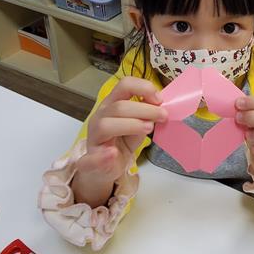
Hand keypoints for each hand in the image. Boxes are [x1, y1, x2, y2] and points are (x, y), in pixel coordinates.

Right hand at [73, 78, 165, 204]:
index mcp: (112, 104)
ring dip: (130, 125)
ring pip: (106, 124)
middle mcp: (101, 116)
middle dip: (145, 109)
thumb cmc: (121, 142)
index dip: (143, 88)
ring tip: (148, 129)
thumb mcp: (137, 126)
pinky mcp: (90, 159)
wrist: (106, 168)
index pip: (124, 85)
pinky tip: (113, 154)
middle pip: (119, 106)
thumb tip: (160, 107)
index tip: (160, 100)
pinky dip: (103, 155)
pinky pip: (92, 156)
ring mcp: (94, 136)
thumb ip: (146, 115)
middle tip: (163, 116)